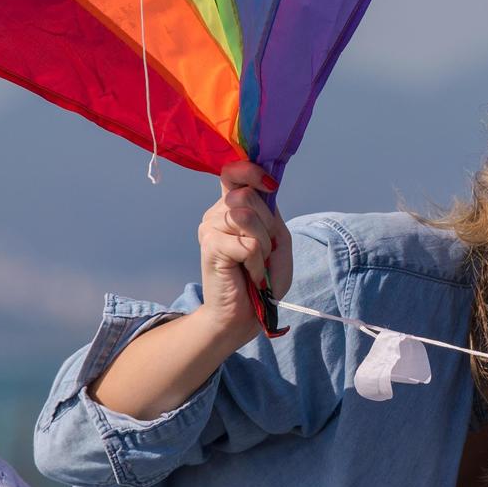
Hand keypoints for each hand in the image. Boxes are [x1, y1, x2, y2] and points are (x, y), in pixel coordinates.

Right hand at [196, 162, 289, 332]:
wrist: (243, 316)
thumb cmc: (262, 279)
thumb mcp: (278, 241)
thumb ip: (271, 214)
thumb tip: (263, 189)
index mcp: (232, 207)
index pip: (234, 171)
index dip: (251, 170)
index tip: (270, 185)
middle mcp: (217, 213)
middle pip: (247, 195)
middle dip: (267, 225)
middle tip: (262, 251)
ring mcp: (209, 228)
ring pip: (247, 216)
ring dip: (262, 245)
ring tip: (254, 264)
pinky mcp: (210, 246)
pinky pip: (247, 243)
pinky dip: (256, 263)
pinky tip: (248, 274)